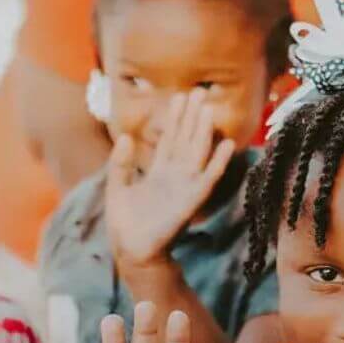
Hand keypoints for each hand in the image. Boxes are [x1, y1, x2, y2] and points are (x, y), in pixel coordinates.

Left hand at [105, 93, 232, 269]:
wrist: (131, 250)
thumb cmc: (124, 223)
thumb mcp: (117, 187)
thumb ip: (120, 163)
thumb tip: (126, 137)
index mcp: (157, 172)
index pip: (170, 139)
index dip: (175, 119)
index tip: (180, 96)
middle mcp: (174, 176)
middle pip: (186, 140)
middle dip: (192, 117)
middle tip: (200, 92)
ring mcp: (185, 187)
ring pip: (197, 153)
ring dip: (204, 132)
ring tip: (210, 110)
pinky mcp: (192, 200)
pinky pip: (208, 178)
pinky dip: (218, 162)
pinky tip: (226, 145)